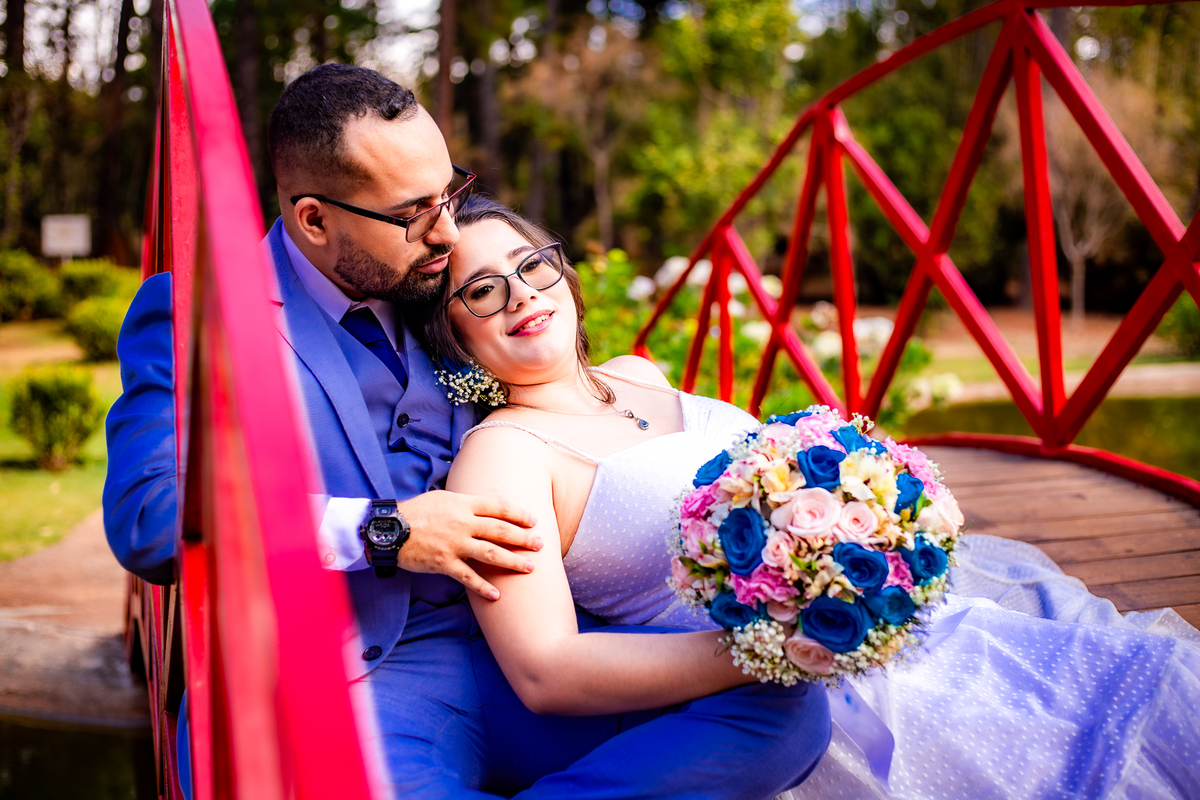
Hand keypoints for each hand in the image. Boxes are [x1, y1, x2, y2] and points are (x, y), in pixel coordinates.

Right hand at [396, 490, 540, 599]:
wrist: (390, 529)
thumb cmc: (416, 511)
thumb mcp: (442, 498)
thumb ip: (464, 503)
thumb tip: (483, 506)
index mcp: (463, 504)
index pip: (498, 507)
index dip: (518, 514)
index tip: (534, 520)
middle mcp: (462, 523)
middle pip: (500, 531)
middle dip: (523, 538)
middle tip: (541, 544)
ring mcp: (454, 544)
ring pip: (491, 554)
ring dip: (513, 561)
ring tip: (529, 567)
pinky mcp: (444, 563)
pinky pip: (468, 578)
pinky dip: (483, 588)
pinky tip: (497, 596)